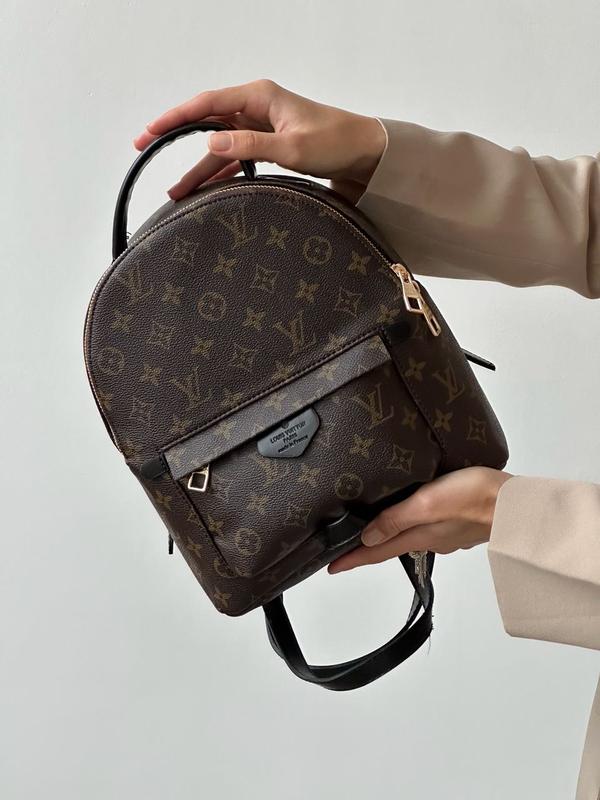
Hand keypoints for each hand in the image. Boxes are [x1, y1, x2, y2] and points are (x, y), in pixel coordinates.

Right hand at [132, 78, 386, 203]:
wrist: (365, 154)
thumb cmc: (336, 143)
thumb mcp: (292, 148)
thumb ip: (250, 145)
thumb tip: (210, 142)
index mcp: (259, 97)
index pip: (206, 103)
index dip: (174, 117)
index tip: (149, 132)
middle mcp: (256, 108)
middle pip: (206, 123)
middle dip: (176, 139)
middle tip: (144, 149)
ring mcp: (261, 128)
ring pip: (220, 146)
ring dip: (200, 168)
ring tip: (176, 193)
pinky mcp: (268, 146)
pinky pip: (236, 159)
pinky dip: (221, 174)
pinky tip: (205, 190)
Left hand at [328, 467, 513, 573]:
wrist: (518, 503)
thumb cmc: (475, 496)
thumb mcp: (428, 502)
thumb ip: (397, 519)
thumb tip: (366, 537)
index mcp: (419, 536)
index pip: (376, 551)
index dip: (352, 559)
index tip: (330, 568)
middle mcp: (431, 539)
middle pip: (390, 545)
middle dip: (367, 549)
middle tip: (346, 551)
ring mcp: (447, 534)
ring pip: (410, 536)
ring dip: (389, 536)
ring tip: (374, 531)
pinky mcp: (461, 523)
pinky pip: (429, 528)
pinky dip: (414, 525)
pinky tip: (415, 516)